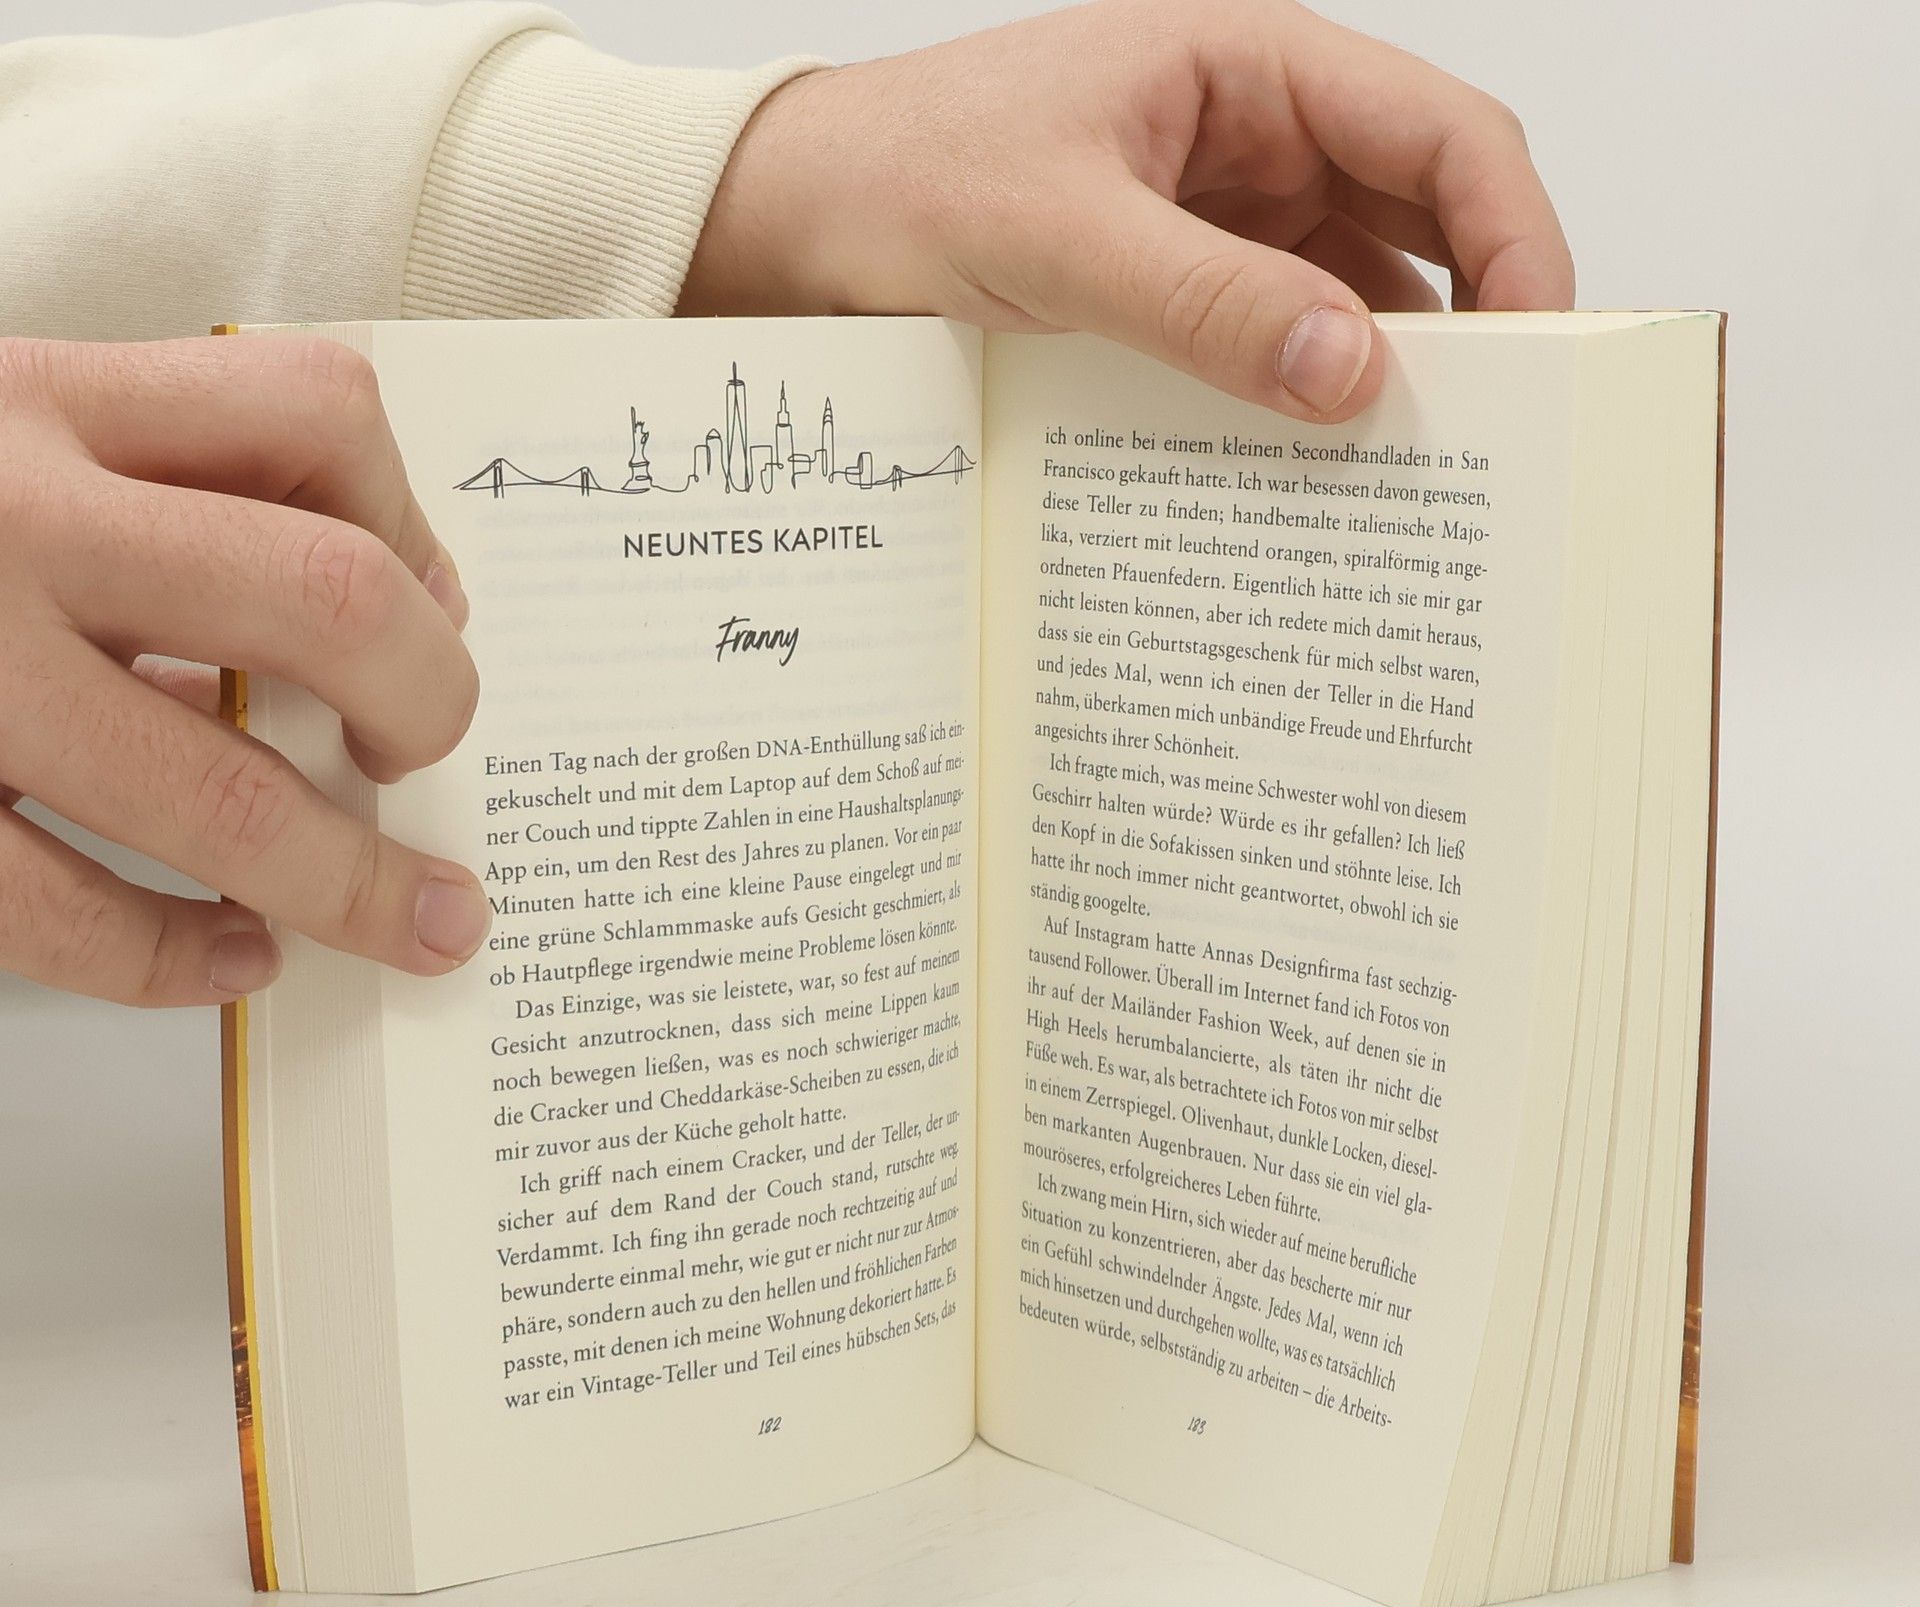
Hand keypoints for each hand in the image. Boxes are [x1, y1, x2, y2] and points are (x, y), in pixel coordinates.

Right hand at [0, 333, 489, 1006]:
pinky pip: (63, 913)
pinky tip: (236, 961)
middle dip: (428, 703)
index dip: (411, 516)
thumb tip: (401, 598)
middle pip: (324, 601)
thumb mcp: (3, 431)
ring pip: (214, 789)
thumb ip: (165, 481)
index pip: (312, 410)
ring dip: (352, 880)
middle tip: (423, 755)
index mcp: (40, 401)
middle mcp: (3, 519)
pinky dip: (178, 960)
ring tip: (420, 921)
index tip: (432, 600)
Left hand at [682, 0, 1572, 420]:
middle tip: (1500, 446)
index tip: (1543, 347)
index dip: (1516, 234)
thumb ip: (1202, 298)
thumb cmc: (906, 175)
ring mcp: (1227, 229)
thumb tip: (1351, 372)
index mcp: (1255, 72)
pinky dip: (1305, 413)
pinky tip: (1314, 484)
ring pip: (1358, 305)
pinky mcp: (1185, 302)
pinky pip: (1279, 355)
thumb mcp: (1056, 231)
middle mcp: (1261, 146)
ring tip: (1416, 490)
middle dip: (1475, 326)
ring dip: (1388, 386)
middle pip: (1426, 228)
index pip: (1442, 136)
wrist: (802, 226)